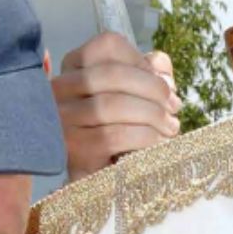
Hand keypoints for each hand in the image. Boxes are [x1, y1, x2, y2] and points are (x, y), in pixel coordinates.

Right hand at [54, 32, 180, 180]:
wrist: (103, 188)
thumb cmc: (122, 138)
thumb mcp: (136, 100)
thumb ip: (149, 75)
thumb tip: (161, 63)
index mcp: (74, 68)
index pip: (107, 45)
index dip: (142, 62)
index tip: (165, 85)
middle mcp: (58, 90)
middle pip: (111, 74)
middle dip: (153, 90)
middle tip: (174, 109)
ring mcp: (60, 120)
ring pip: (111, 105)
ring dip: (152, 115)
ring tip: (170, 128)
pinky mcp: (71, 149)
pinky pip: (113, 136)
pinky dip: (144, 138)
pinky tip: (160, 144)